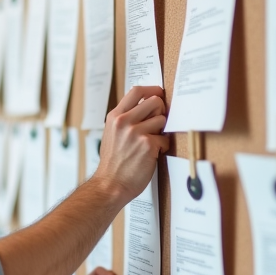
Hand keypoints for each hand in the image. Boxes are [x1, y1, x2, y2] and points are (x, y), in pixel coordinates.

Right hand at [96, 85, 168, 200]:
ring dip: (161, 131)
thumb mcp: (111, 134)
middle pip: (155, 101)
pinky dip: (162, 147)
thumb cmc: (112, 163)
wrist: (110, 184)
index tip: (158, 94)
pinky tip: (151, 155)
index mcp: (114, 117)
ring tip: (151, 142)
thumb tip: (145, 108)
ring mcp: (135, 132)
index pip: (136, 91)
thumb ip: (124, 119)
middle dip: (160, 112)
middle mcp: (124, 121)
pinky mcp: (148, 144)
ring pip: (162, 119)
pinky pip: (165, 139)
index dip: (152, 90)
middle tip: (157, 123)